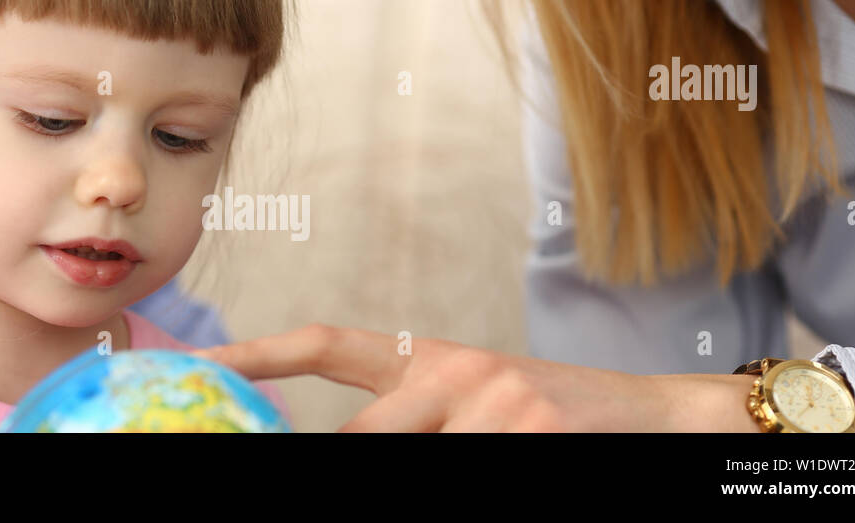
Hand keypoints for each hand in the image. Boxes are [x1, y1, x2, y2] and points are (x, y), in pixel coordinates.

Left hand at [193, 324, 760, 431]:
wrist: (652, 416)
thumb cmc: (546, 417)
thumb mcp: (473, 403)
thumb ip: (410, 416)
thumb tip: (341, 444)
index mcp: (427, 358)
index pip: (328, 344)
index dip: (260, 352)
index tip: (202, 360)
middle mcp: (453, 369)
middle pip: (365, 435)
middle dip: (358, 458)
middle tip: (352, 459)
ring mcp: (492, 398)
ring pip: (410, 455)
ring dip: (439, 465)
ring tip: (485, 446)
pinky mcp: (527, 426)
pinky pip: (466, 470)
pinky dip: (476, 477)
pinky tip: (505, 456)